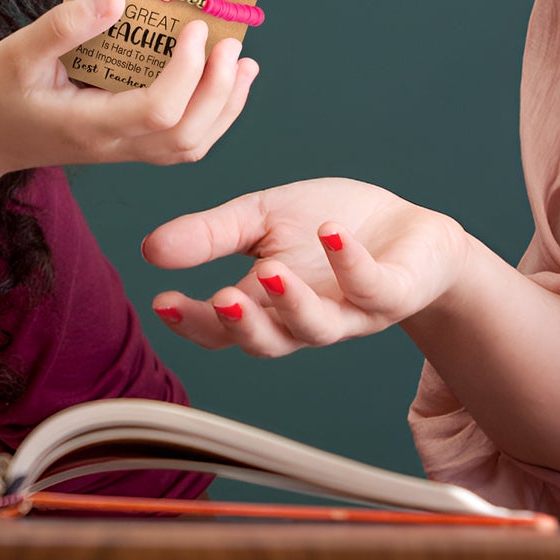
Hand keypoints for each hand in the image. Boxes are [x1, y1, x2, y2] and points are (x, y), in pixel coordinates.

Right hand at [0, 0, 257, 189]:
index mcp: (90, 125)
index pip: (159, 110)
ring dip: (225, 106)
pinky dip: (209, 116)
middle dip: (220, 89)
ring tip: (244, 62)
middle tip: (233, 42)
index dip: (188, 71)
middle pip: (187, 135)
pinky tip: (219, 83)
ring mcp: (121, 150)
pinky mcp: (122, 144)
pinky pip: (178, 142)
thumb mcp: (15, 53)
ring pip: (189, 145)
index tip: (196, 28)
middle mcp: (114, 145)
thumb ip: (65, 26)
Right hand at [141, 178, 470, 354]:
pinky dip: (352, 262)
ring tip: (271, 272)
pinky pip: (373, 288)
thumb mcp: (262, 217)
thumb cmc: (332, 224)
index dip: (193, 322)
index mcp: (270, 305)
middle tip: (219, 301)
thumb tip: (149, 248)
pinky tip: (332, 232)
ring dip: (294, 304)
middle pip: (269, 342)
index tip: (163, 300)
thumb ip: (211, 234)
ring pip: (319, 328)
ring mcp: (351, 311)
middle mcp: (308, 319)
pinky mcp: (393, 293)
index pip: (224, 328)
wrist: (410, 229)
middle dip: (243, 327)